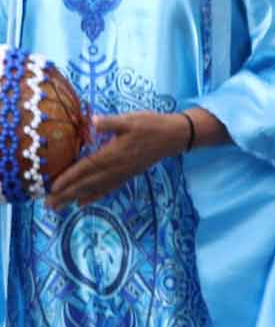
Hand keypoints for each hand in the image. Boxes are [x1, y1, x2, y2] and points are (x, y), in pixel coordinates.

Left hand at [45, 111, 188, 206]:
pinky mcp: (127, 175)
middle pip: (87, 183)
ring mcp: (122, 173)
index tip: (52, 187)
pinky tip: (83, 202)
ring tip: (59, 207)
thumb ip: (111, 123)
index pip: (87, 168)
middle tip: (49, 204)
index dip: (69, 177)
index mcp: (114, 154)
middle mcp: (117, 168)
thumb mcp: (131, 120)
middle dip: (67, 194)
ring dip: (76, 198)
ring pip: (95, 188)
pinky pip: (108, 188)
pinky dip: (94, 196)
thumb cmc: (151, 125)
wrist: (174, 137)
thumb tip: (92, 122)